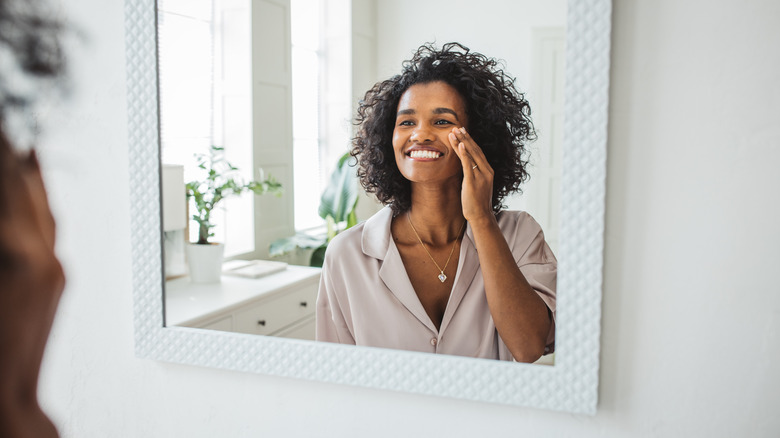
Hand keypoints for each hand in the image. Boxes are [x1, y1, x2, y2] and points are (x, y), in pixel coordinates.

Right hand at [0, 135, 63, 436]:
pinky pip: (49, 230)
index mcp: (18, 255)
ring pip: (42, 207)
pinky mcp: (57, 280)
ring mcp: (55, 268)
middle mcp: (44, 256)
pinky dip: (38, 204)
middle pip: (25, 189)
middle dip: (12, 157)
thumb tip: (4, 210)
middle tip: (9, 132)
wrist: (9, 400)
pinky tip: (31, 193)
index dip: (3, 155)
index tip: (4, 132)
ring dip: (28, 176)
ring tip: (19, 147)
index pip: (8, 186)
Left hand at [449, 127, 493, 222]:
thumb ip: (473, 174)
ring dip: (462, 142)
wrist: (481, 216)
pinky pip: (469, 165)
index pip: (479, 152)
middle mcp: (487, 171)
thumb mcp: (477, 185)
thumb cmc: (477, 202)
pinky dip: (465, 154)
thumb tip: (465, 166)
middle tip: (457, 127)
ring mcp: (481, 176)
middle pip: (476, 150)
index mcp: (488, 171)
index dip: (470, 141)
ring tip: (454, 132)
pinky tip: (461, 145)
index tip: (463, 132)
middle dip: (466, 138)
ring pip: (472, 155)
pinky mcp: (473, 182)